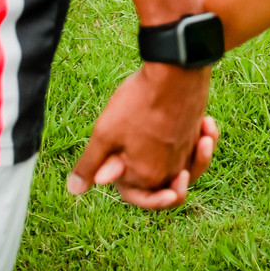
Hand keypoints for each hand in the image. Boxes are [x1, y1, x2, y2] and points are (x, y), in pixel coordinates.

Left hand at [66, 63, 216, 208]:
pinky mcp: (196, 134)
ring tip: (160, 145)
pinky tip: (187, 130)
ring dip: (171, 159)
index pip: (135, 196)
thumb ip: (90, 164)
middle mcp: (171, 170)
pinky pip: (194, 149)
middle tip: (137, 157)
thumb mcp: (105, 134)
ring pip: (180, 167)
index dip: (122, 185)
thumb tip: (74, 189)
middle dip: (149, 176)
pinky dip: (193, 143)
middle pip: (160, 185)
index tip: (114, 171)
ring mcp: (187, 152)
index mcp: (147, 176)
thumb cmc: (137, 103)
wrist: (175, 74)